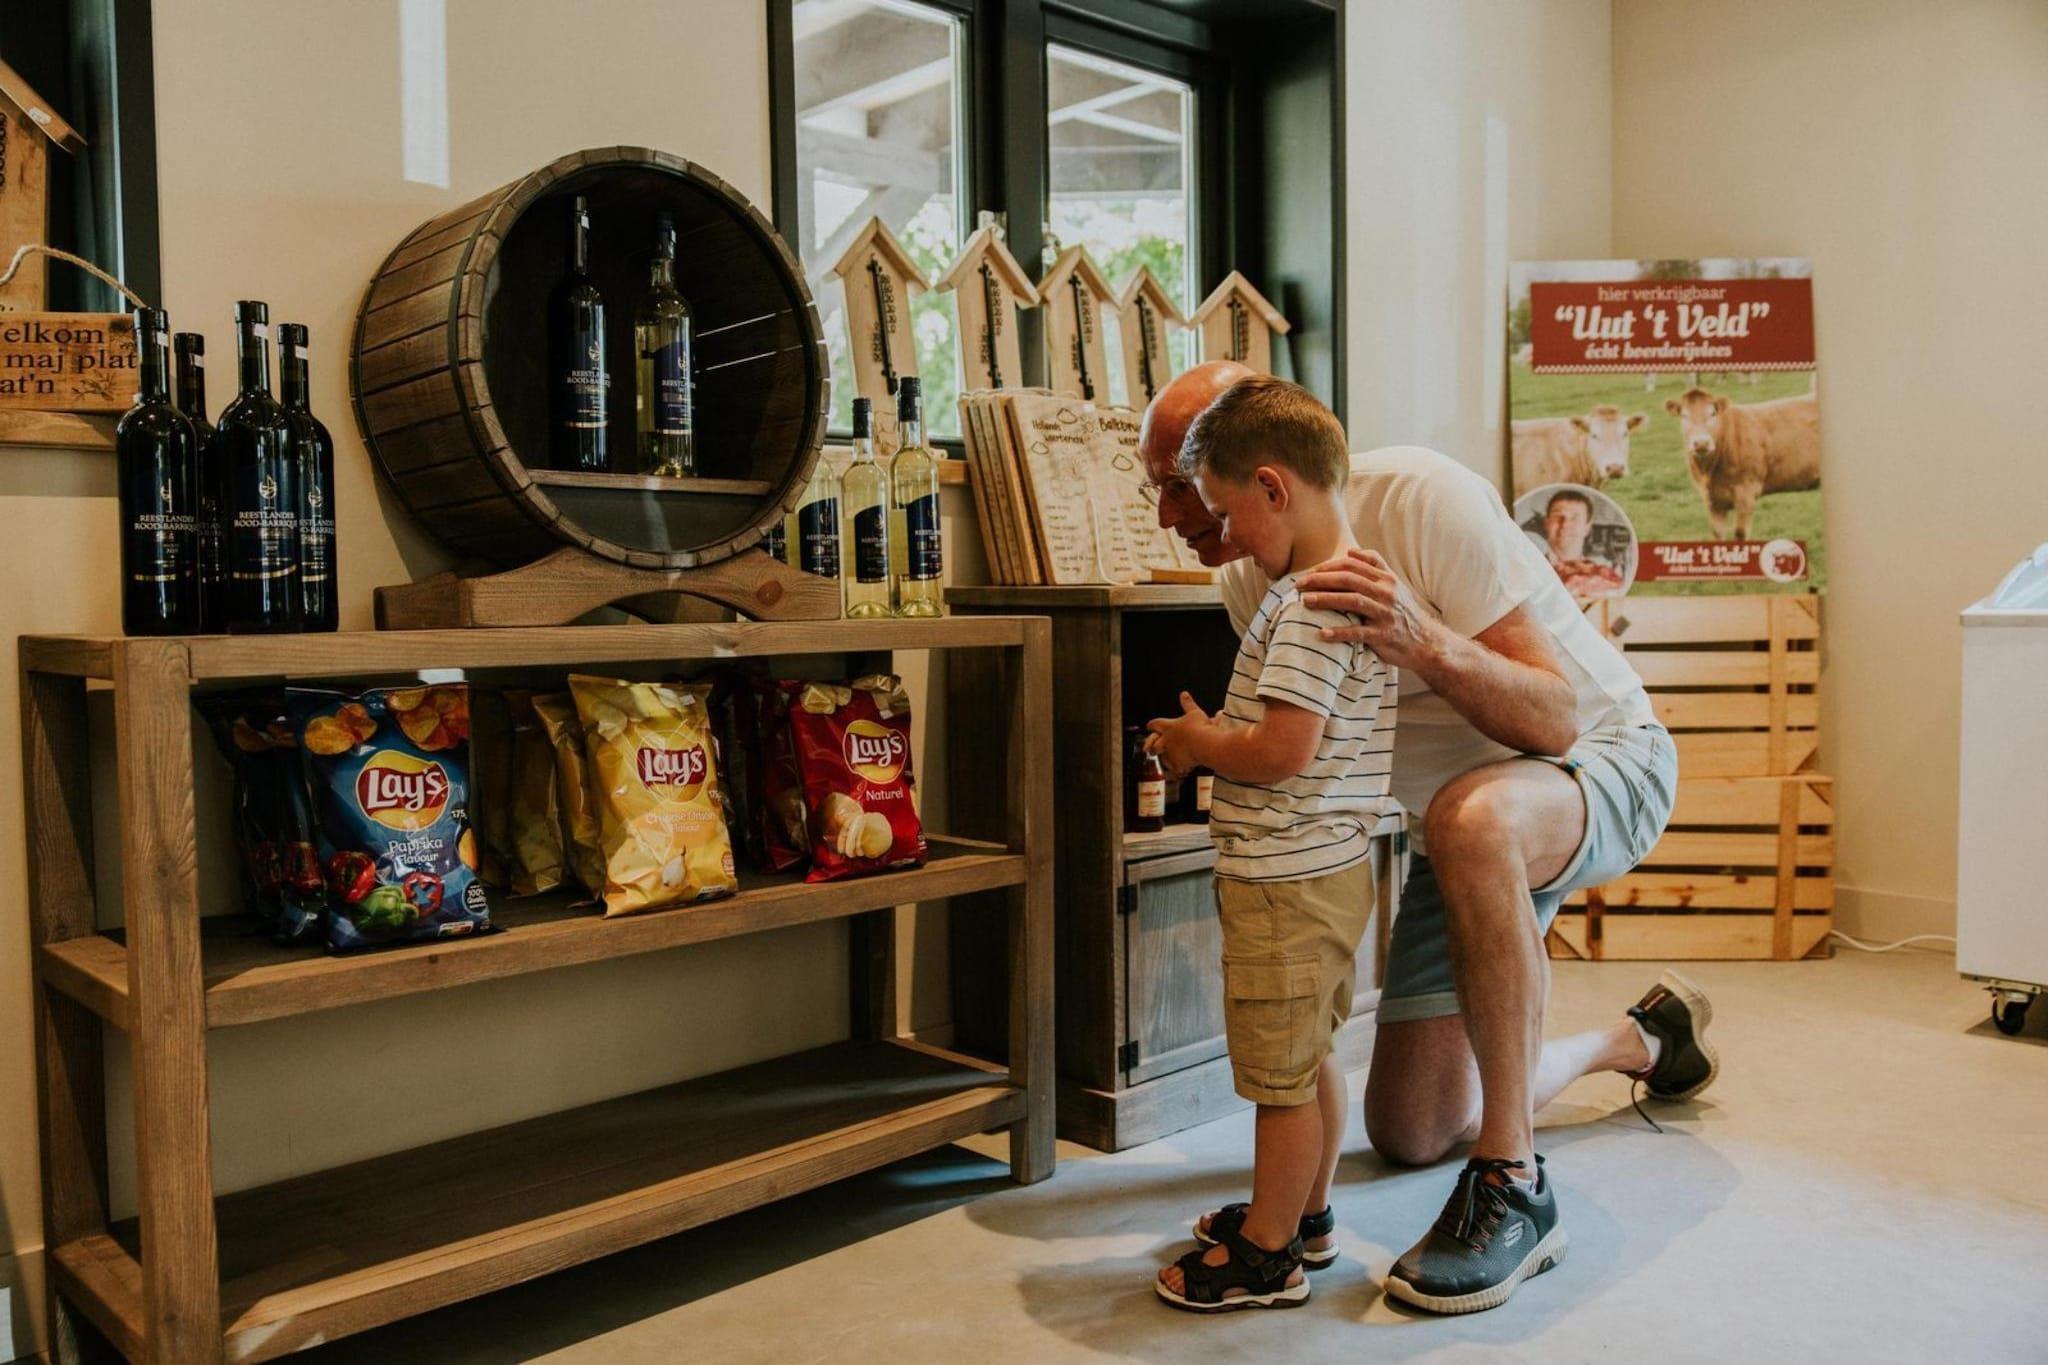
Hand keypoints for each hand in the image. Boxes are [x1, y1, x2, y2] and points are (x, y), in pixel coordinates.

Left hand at [1145, 692, 1210, 776]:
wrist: (1204, 743)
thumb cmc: (1200, 727)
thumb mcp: (1194, 712)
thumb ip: (1188, 704)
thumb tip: (1184, 694)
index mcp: (1169, 726)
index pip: (1155, 724)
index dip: (1152, 724)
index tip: (1149, 725)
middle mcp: (1166, 740)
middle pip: (1153, 743)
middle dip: (1151, 744)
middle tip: (1148, 747)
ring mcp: (1170, 753)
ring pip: (1161, 756)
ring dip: (1162, 756)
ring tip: (1163, 758)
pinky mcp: (1177, 763)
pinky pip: (1173, 767)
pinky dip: (1175, 767)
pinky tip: (1178, 768)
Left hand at [1295, 547, 1440, 671]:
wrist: (1426, 641)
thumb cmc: (1403, 612)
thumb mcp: (1394, 585)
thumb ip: (1375, 567)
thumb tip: (1351, 551)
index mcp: (1386, 578)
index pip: (1353, 565)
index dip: (1329, 566)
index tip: (1310, 571)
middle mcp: (1387, 592)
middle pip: (1349, 580)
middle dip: (1321, 580)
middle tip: (1299, 585)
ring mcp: (1385, 613)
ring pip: (1352, 601)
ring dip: (1326, 600)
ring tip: (1305, 602)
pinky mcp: (1383, 635)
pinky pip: (1358, 633)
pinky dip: (1339, 632)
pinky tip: (1322, 633)